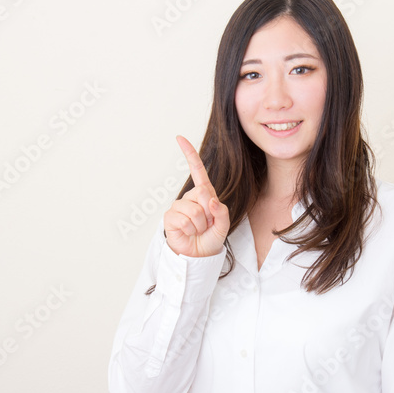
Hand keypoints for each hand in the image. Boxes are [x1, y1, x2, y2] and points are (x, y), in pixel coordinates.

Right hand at [163, 135, 229, 257]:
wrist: (198, 255)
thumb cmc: (210, 238)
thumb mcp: (223, 226)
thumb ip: (222, 212)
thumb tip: (211, 200)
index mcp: (204, 194)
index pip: (197, 171)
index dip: (189, 154)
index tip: (179, 138)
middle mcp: (190, 197)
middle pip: (202, 194)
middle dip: (209, 212)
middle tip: (207, 224)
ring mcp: (179, 206)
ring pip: (194, 210)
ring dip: (200, 224)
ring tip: (198, 230)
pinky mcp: (170, 217)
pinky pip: (183, 219)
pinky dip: (190, 229)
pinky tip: (189, 233)